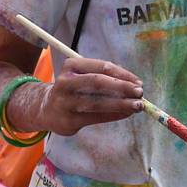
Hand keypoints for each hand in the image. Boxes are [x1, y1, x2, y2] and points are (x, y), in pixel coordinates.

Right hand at [9, 57, 143, 135]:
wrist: (47, 109)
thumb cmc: (73, 90)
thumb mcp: (82, 76)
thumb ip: (104, 77)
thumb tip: (134, 85)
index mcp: (71, 66)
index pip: (102, 66)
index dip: (123, 74)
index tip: (138, 82)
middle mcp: (65, 82)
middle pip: (98, 82)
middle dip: (122, 87)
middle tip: (140, 93)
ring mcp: (65, 102)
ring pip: (97, 102)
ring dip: (121, 104)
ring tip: (137, 106)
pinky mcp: (69, 120)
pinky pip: (96, 117)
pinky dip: (114, 115)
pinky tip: (125, 114)